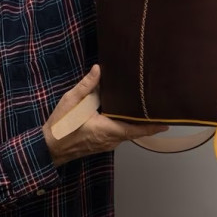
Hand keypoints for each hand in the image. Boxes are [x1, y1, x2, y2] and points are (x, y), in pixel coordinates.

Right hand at [42, 65, 167, 166]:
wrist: (49, 148)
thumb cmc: (60, 126)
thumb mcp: (71, 102)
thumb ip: (86, 85)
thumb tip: (98, 69)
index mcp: (107, 129)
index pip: (136, 129)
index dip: (152, 126)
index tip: (167, 122)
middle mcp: (110, 139)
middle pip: (135, 132)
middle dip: (148, 123)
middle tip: (160, 111)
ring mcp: (106, 144)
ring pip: (127, 134)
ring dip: (138, 125)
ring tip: (147, 112)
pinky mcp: (101, 143)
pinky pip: (119, 135)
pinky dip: (127, 127)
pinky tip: (126, 116)